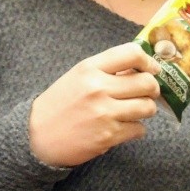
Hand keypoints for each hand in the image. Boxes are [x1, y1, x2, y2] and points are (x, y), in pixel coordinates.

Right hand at [29, 42, 160, 166]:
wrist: (37, 136)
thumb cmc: (60, 104)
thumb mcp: (78, 77)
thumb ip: (106, 70)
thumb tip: (142, 68)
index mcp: (90, 68)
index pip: (132, 53)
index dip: (149, 61)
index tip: (152, 69)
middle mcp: (98, 88)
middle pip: (147, 82)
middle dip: (152, 89)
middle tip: (147, 93)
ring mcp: (104, 113)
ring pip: (148, 108)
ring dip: (145, 110)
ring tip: (134, 111)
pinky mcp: (108, 136)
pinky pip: (139, 129)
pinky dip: (135, 129)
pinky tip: (123, 127)